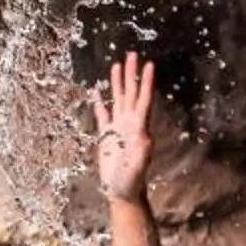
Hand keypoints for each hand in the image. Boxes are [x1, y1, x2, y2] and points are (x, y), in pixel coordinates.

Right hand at [92, 52, 154, 204]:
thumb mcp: (138, 166)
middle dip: (132, 74)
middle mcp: (130, 124)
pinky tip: (96, 91)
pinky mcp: (106, 135)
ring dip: (118, 82)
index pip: (143, 100)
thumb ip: (142, 152)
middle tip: (132, 54)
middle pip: (131, 93)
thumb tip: (145, 136)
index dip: (146, 82)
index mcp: (139, 128)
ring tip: (117, 64)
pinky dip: (99, 101)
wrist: (122, 192)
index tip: (149, 65)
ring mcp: (118, 128)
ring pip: (118, 99)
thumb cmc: (131, 181)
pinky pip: (102, 114)